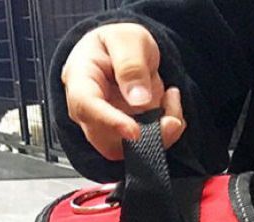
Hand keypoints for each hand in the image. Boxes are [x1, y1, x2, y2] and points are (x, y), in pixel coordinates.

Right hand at [61, 23, 186, 159]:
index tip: (135, 132)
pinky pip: (145, 149)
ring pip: (130, 150)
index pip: (86, 106)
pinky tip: (169, 108)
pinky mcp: (124, 140)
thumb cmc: (118, 45)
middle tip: (173, 119)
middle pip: (108, 140)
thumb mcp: (128, 40)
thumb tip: (138, 100)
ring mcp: (105, 130)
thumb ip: (132, 65)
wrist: (124, 54)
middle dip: (147, 136)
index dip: (110, 122)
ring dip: (161, 136)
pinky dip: (166, 135)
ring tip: (172, 100)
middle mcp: (88, 112)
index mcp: (80, 80)